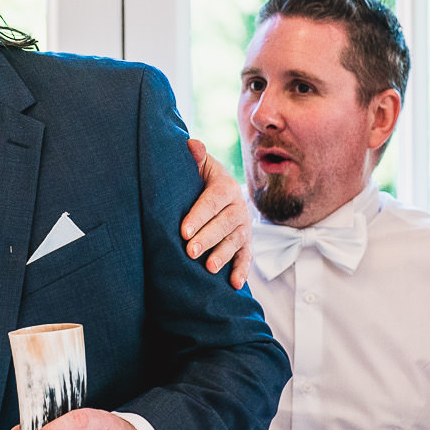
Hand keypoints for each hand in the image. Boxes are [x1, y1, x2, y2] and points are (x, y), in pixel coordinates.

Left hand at [181, 139, 253, 288]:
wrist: (221, 191)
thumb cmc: (201, 179)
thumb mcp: (200, 166)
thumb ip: (196, 158)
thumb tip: (191, 144)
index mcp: (226, 186)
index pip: (213, 200)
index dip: (199, 215)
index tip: (183, 230)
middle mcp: (238, 207)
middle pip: (225, 224)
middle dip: (208, 238)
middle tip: (190, 251)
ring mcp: (243, 226)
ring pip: (235, 241)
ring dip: (223, 255)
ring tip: (209, 267)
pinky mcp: (245, 243)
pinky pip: (246, 257)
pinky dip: (242, 270)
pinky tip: (234, 284)